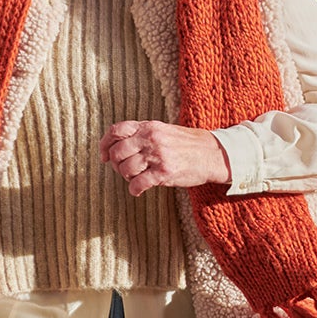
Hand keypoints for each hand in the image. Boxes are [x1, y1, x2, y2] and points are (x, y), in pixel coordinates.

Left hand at [100, 120, 229, 195]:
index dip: (105, 144)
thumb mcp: (164, 130)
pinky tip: (138, 190)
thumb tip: (119, 143)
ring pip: (126, 168)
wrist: (213, 154)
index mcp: (149, 126)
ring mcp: (158, 156)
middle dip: (115, 164)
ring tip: (134, 179)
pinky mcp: (165, 173)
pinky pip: (139, 183)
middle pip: (117, 152)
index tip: (103, 155)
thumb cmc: (188, 144)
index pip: (117, 130)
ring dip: (126, 177)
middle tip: (122, 170)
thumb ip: (143, 134)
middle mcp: (151, 139)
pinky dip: (134, 189)